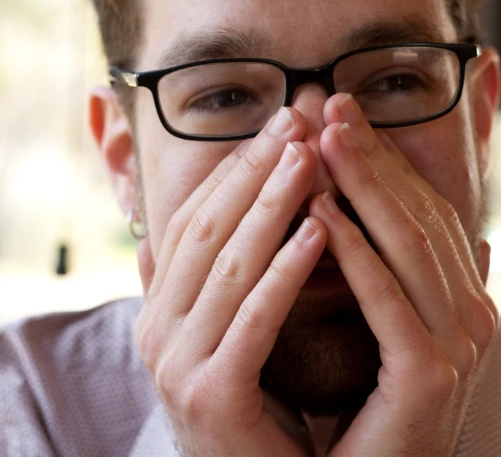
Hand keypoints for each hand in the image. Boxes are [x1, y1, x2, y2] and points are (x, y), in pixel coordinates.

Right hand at [134, 107, 324, 456]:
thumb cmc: (261, 403)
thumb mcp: (236, 328)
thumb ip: (226, 277)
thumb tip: (204, 222)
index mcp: (165, 306)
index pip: (199, 217)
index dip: (239, 166)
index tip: (284, 122)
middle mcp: (160, 328)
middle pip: (209, 229)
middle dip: (255, 170)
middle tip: (298, 119)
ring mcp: (179, 364)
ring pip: (229, 265)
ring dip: (271, 205)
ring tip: (310, 158)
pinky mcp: (212, 394)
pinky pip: (254, 320)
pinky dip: (284, 272)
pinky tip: (319, 231)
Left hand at [310, 94, 498, 455]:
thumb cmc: (376, 408)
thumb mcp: (400, 329)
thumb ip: (422, 280)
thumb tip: (472, 237)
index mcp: (465, 298)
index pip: (426, 211)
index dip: (386, 159)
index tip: (343, 115)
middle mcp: (472, 314)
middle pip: (419, 216)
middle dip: (374, 157)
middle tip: (331, 104)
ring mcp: (458, 345)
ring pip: (407, 246)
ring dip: (364, 188)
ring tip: (322, 140)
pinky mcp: (429, 375)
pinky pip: (386, 301)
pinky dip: (354, 253)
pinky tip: (318, 213)